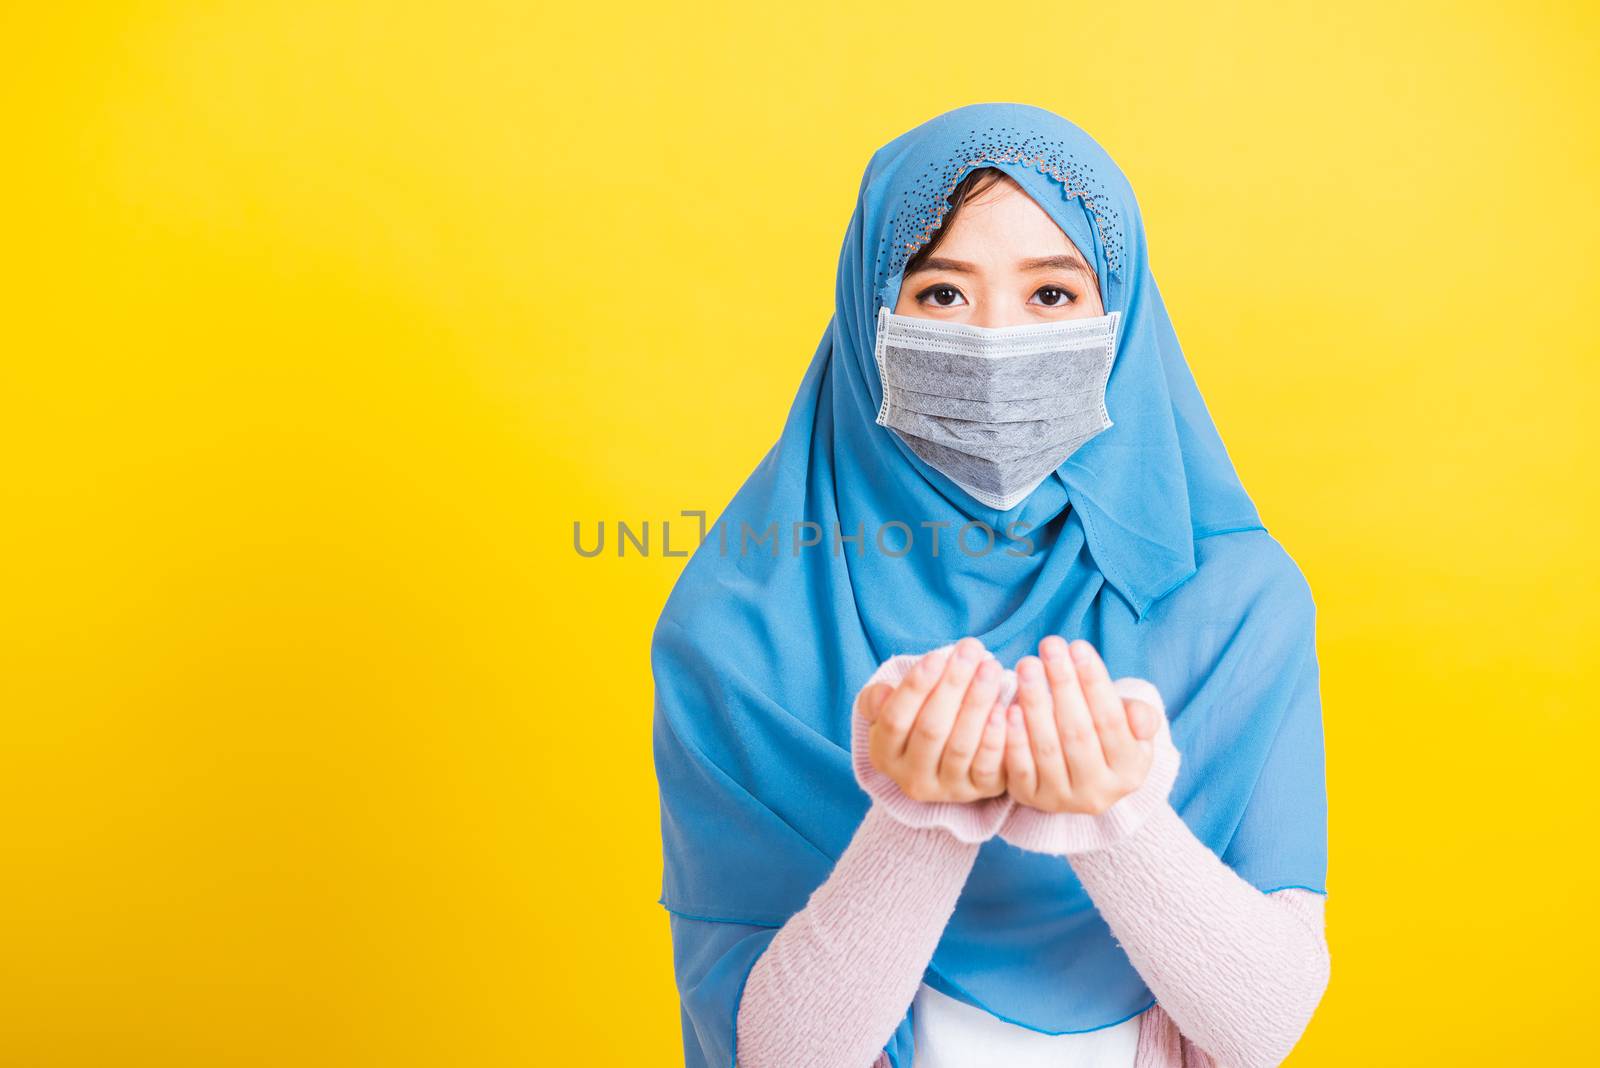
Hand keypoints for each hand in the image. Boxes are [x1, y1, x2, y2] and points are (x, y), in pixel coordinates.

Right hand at [858, 637, 1009, 803]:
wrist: (946, 757)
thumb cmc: (917, 718)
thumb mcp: (889, 709)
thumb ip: (878, 699)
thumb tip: (884, 693)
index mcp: (884, 755)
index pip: (894, 720)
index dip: (915, 688)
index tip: (936, 656)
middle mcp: (912, 779)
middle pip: (931, 730)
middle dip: (953, 685)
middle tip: (971, 651)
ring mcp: (947, 789)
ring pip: (962, 746)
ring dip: (978, 703)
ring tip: (991, 669)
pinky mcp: (980, 792)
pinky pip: (989, 767)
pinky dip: (997, 737)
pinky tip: (1006, 707)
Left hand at [1003, 636, 1160, 814]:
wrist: (1079, 776)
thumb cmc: (1104, 736)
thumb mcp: (1131, 728)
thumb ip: (1140, 717)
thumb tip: (1138, 716)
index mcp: (1130, 771)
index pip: (1111, 721)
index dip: (1094, 682)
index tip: (1078, 645)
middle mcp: (1099, 791)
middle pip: (1078, 733)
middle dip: (1063, 684)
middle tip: (1049, 646)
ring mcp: (1063, 799)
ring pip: (1047, 749)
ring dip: (1035, 703)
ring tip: (1028, 666)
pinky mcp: (1031, 799)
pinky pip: (1020, 768)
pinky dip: (1014, 738)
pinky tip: (1007, 707)